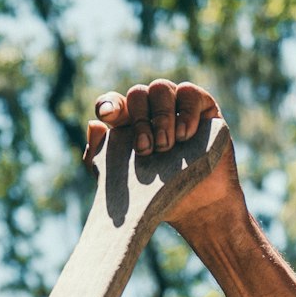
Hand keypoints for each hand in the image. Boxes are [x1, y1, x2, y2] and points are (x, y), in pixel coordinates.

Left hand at [82, 78, 243, 230]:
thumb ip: (99, 160)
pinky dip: (185, 113)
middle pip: (137, 95)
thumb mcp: (123, 186)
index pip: (113, 104)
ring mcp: (176, 105)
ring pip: (161, 89)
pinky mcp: (202, 106)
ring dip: (161, 117)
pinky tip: (185, 135)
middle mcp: (151, 110)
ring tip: (166, 146)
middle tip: (145, 150)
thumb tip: (93, 125)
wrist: (196, 207)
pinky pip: (189, 93)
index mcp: (129, 125)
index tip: (107, 116)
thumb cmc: (159, 196)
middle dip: (139, 121)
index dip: (109, 105)